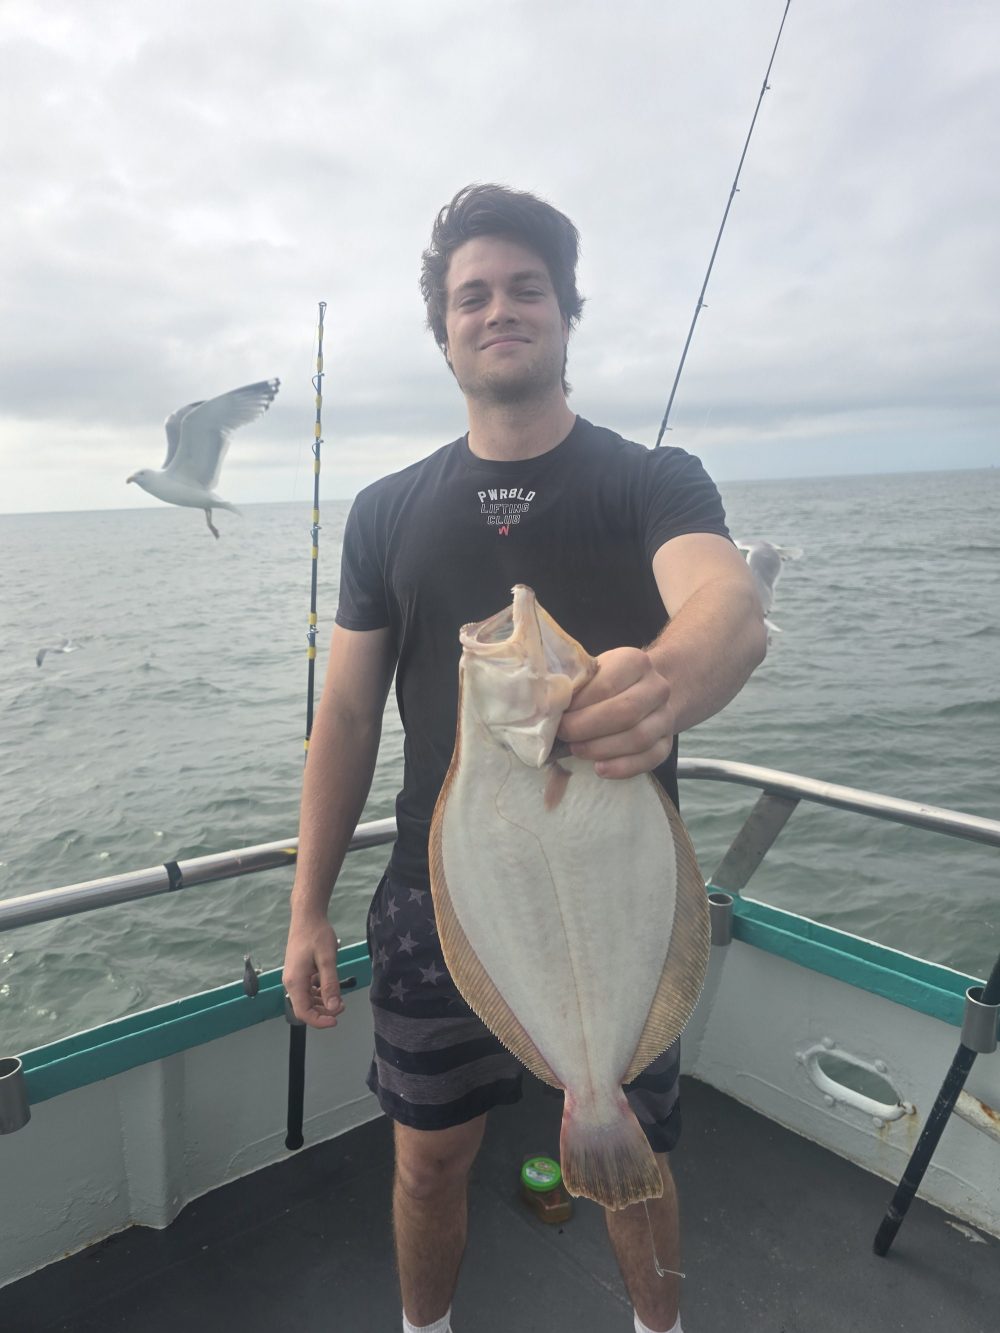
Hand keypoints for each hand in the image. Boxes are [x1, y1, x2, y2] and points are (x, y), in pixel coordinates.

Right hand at [282, 916, 345, 1027]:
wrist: (307, 916)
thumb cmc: (317, 935)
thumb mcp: (327, 959)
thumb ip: (330, 984)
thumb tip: (333, 1008)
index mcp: (295, 982)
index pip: (303, 1012)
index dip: (319, 1021)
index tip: (336, 1020)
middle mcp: (291, 982)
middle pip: (304, 1008)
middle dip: (323, 1012)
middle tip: (342, 1007)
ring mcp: (294, 977)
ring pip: (306, 1000)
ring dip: (322, 1004)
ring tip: (340, 999)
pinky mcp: (299, 972)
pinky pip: (307, 990)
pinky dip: (319, 994)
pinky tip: (330, 988)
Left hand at [557, 646, 675, 778]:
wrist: (647, 691)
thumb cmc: (609, 683)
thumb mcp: (594, 673)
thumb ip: (575, 686)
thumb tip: (546, 707)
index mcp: (635, 662)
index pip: (606, 685)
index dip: (579, 705)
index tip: (557, 715)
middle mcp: (657, 687)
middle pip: (625, 712)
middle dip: (588, 728)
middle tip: (564, 735)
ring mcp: (665, 716)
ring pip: (638, 738)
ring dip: (602, 749)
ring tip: (577, 750)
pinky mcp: (667, 742)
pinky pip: (650, 759)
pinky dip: (623, 767)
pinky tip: (600, 769)